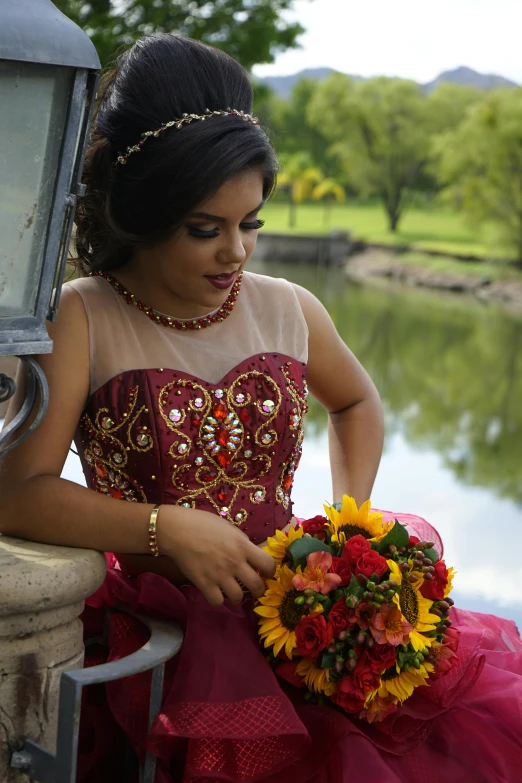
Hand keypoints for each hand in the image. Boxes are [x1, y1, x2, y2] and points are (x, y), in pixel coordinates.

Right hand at [157, 505, 275, 605]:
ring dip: (237, 597)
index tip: (265, 572)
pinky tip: (216, 592)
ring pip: (238, 598)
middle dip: (258, 590)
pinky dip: (218, 599)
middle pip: (257, 586)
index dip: (270, 571)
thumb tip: (251, 555)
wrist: (178, 530)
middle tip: (253, 588)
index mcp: (243, 546)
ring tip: (232, 591)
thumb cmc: (203, 523)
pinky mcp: (204, 584)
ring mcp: (219, 575)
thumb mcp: (230, 528)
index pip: (269, 565)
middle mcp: (235, 562)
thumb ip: (242, 543)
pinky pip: (218, 602)